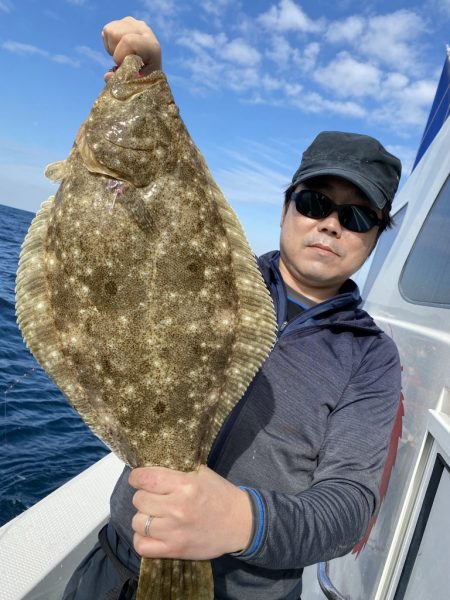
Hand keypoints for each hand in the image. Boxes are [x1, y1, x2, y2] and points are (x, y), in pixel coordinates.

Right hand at [102, 16, 161, 80]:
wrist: (149, 70)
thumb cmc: (145, 80)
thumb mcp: (137, 85)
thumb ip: (123, 83)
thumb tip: (107, 76)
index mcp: (151, 47)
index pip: (129, 41)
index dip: (120, 56)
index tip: (124, 67)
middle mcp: (144, 31)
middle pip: (116, 33)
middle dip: (115, 51)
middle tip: (123, 63)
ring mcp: (135, 24)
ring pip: (110, 30)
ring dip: (112, 48)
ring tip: (122, 57)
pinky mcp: (125, 22)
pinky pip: (107, 31)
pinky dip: (109, 44)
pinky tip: (120, 50)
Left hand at [129, 465, 252, 559]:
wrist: (241, 524)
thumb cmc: (221, 495)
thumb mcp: (202, 474)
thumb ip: (177, 472)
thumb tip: (151, 468)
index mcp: (184, 485)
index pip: (146, 478)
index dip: (137, 477)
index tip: (138, 479)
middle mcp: (177, 507)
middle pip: (139, 500)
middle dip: (144, 497)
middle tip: (154, 498)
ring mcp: (174, 531)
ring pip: (137, 522)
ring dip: (144, 518)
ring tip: (154, 516)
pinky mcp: (174, 550)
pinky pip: (142, 545)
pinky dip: (142, 539)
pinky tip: (151, 533)